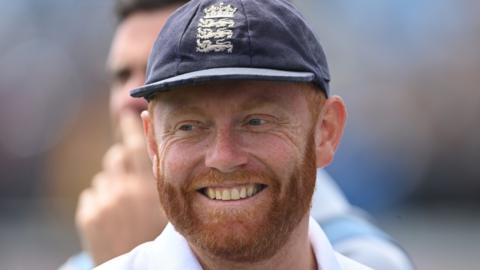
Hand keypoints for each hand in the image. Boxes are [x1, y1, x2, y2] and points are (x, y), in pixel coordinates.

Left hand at [75, 111, 166, 265]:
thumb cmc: (156, 235)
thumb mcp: (170, 206)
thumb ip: (162, 176)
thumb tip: (154, 144)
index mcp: (148, 187)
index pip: (135, 145)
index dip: (130, 125)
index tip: (127, 113)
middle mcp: (124, 191)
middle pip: (116, 156)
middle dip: (122, 161)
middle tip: (131, 179)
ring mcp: (104, 204)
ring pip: (104, 177)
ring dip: (112, 184)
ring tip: (124, 205)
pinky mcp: (88, 216)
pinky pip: (91, 194)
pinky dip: (100, 200)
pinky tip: (112, 217)